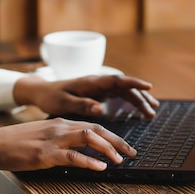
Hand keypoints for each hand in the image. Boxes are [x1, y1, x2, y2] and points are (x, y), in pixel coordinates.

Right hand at [0, 118, 135, 176]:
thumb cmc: (14, 144)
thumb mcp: (40, 137)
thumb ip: (58, 140)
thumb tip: (75, 151)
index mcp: (59, 123)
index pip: (92, 126)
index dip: (111, 136)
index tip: (124, 146)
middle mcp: (59, 127)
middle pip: (96, 129)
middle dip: (117, 141)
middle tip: (132, 152)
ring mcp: (53, 139)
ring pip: (88, 138)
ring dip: (108, 149)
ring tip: (121, 160)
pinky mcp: (45, 154)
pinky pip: (72, 156)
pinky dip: (89, 161)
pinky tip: (100, 167)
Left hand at [13, 74, 158, 118]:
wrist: (42, 92)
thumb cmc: (51, 97)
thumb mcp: (63, 103)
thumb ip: (81, 105)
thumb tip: (100, 109)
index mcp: (91, 82)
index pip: (116, 80)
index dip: (133, 83)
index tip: (148, 87)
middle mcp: (98, 83)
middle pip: (125, 87)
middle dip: (140, 98)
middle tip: (152, 112)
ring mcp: (100, 88)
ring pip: (124, 92)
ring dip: (138, 101)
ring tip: (151, 113)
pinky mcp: (99, 95)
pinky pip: (118, 97)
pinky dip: (130, 104)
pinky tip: (139, 112)